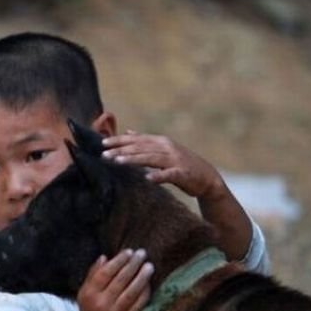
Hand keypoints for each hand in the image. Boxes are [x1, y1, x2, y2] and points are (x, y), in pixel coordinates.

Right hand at [75, 248, 153, 310]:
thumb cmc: (90, 307)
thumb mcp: (85, 290)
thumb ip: (93, 273)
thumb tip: (105, 257)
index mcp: (90, 293)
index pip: (105, 273)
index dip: (118, 261)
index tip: (129, 251)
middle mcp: (102, 303)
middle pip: (120, 280)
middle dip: (133, 265)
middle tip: (142, 253)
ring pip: (131, 292)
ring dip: (142, 277)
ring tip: (149, 266)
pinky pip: (139, 303)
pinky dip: (145, 291)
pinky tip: (149, 282)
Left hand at [101, 131, 227, 201]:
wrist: (207, 177)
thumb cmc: (182, 164)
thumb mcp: (163, 149)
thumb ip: (146, 141)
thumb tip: (128, 131)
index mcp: (161, 142)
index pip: (136, 139)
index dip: (120, 140)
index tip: (103, 143)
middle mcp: (167, 148)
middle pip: (140, 148)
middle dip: (121, 150)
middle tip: (104, 154)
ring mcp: (175, 160)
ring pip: (151, 159)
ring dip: (134, 160)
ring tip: (118, 162)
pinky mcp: (182, 173)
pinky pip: (169, 174)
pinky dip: (158, 176)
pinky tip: (147, 178)